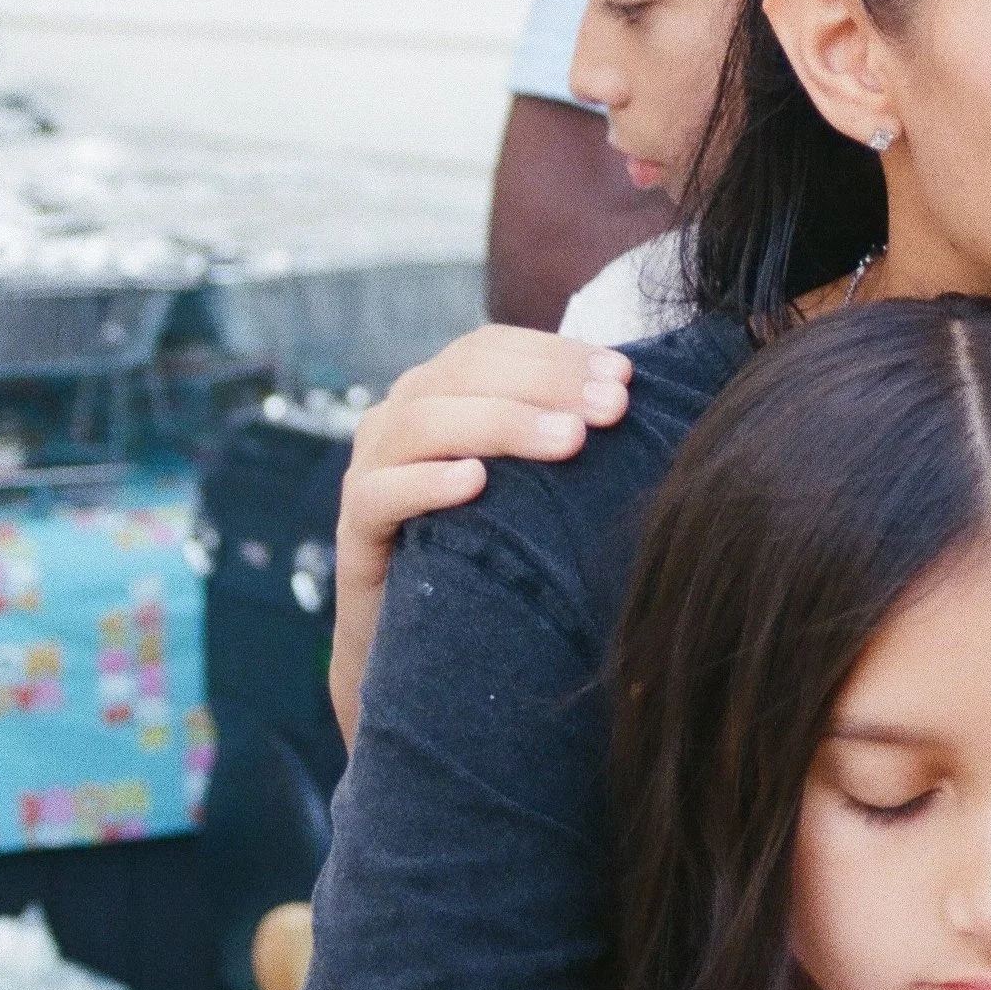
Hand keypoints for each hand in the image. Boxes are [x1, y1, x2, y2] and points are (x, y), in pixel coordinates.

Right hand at [330, 328, 630, 744]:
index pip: (496, 348)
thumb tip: (636, 396)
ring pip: (426, 421)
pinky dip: (428, 482)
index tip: (625, 378)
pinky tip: (476, 484)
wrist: (416, 641)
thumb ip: (560, 432)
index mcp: (443, 390)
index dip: (559, 355)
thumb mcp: (529, 482)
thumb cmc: (490, 547)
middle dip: (547, 385)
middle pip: (467, 374)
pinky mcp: (354, 525)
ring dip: (503, 424)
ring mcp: (372, 466)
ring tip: (569, 442)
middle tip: (611, 409)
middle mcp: (402, 415)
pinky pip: (383, 492)